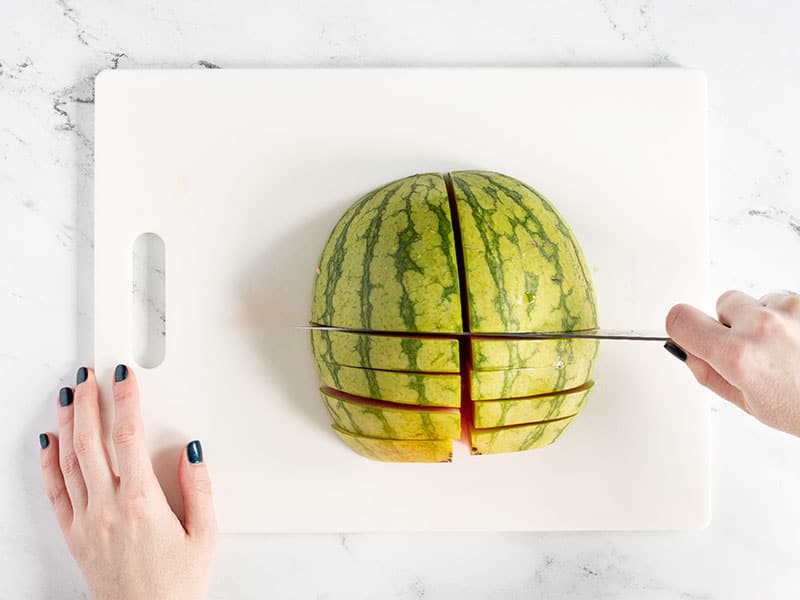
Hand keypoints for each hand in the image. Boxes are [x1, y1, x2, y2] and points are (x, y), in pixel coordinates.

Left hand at [38, 365, 216, 599]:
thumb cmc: (175, 586)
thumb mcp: (205, 536)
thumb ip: (199, 489)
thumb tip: (192, 452)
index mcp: (141, 503)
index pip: (129, 437)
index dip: (125, 400)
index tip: (124, 376)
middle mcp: (107, 508)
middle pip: (91, 441)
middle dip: (89, 403)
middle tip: (89, 377)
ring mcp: (86, 521)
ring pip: (69, 461)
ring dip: (67, 424)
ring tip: (69, 398)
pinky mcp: (75, 536)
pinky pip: (55, 492)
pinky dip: (49, 463)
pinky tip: (49, 443)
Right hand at [665, 290, 799, 435]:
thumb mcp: (748, 403)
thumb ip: (709, 374)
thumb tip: (688, 351)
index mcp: (737, 355)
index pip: (680, 319)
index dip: (682, 328)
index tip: (688, 333)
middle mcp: (761, 326)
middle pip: (722, 303)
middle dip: (731, 323)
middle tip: (751, 351)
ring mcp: (789, 310)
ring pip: (757, 301)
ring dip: (764, 319)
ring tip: (784, 350)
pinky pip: (787, 302)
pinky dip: (790, 318)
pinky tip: (799, 343)